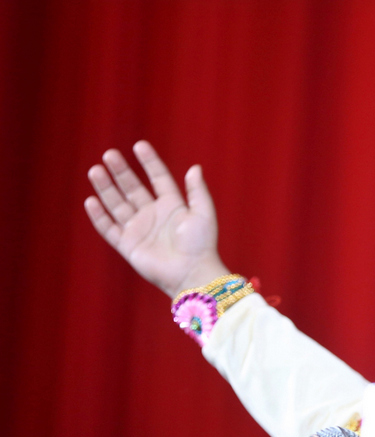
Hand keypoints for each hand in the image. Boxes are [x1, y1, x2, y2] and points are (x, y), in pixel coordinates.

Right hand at [85, 141, 229, 297]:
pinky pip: (109, 228)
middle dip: (121, 172)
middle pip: (133, 188)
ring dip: (106, 188)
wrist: (191, 273)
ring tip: (95, 170)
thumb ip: (197, 191)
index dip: (150, 162)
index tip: (139, 145)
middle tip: (109, 154)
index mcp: (172, 206)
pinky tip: (91, 201)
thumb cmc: (201, 245)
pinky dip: (100, 216)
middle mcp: (153, 215)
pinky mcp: (128, 245)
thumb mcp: (203, 213)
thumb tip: (195, 167)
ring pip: (118, 204)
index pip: (158, 178)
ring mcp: (139, 229)